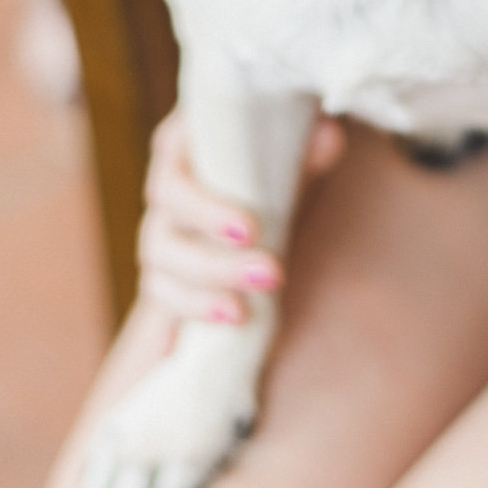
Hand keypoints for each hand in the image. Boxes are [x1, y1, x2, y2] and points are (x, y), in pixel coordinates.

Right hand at [136, 106, 344, 325]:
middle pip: (164, 238)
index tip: (250, 232)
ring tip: (240, 315)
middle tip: (271, 275)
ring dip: (198, 300)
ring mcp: (164, 236)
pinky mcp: (172, 274)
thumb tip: (328, 136)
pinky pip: (163, 306)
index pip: (173, 181)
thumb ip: (307, 143)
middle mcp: (165, 196)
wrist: (260, 171)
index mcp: (180, 150)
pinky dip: (167, 328)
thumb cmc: (271, 150)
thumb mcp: (290, 144)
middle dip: (214, 265)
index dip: (204, 210)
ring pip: (160, 277)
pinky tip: (172, 351)